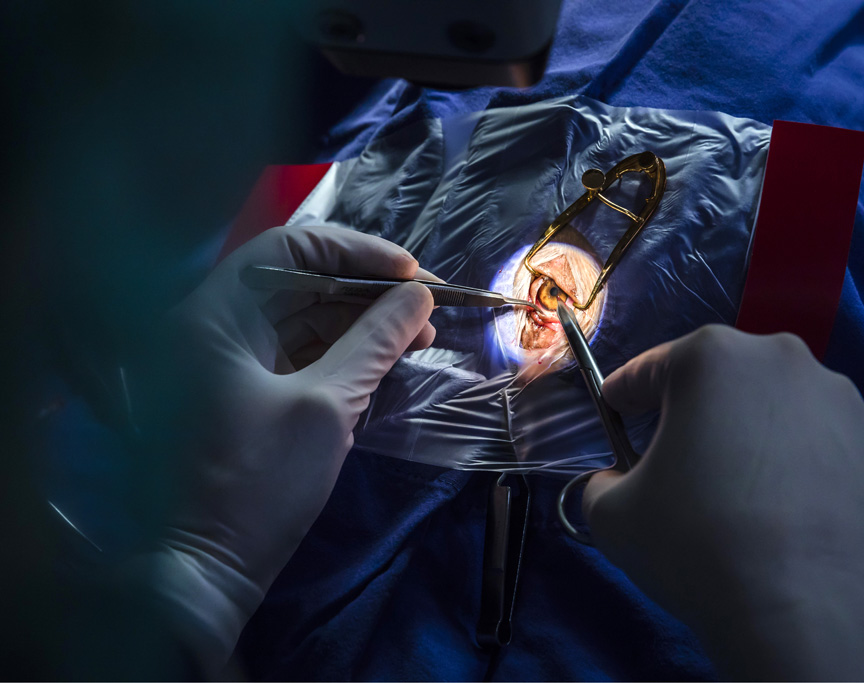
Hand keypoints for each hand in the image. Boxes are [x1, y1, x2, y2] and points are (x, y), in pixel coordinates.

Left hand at [138, 225, 434, 672]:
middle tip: (428, 309)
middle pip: (300, 280)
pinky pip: (297, 351)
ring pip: (303, 316)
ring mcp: (226, 360)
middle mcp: (213, 324)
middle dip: (368, 290)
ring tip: (420, 336)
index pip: (291, 246)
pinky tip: (387, 359)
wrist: (204, 569)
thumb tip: (421, 296)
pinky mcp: (242, 391)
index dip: (357, 252)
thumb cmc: (259, 483)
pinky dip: (342, 350)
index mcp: (215, 314)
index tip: (412, 276)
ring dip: (362, 322)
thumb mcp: (327, 405)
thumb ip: (376, 341)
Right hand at [582, 325, 863, 680]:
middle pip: (721, 380)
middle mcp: (781, 357)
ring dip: (755, 433)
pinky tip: (794, 509)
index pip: (650, 369)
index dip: (624, 395)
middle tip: (679, 461)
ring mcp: (841, 397)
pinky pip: (826, 442)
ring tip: (746, 492)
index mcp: (709, 356)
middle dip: (696, 412)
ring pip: (779, 406)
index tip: (616, 413)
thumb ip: (603, 482)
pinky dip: (807, 463)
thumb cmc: (694, 545)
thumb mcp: (610, 516)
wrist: (804, 611)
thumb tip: (616, 482)